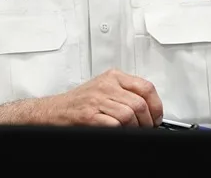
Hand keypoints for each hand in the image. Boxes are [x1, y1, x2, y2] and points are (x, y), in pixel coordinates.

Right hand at [44, 69, 163, 127]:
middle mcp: (106, 86)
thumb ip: (125, 92)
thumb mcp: (104, 88)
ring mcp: (97, 100)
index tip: (157, 117)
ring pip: (129, 115)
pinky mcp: (89, 116)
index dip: (156, 105)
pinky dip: (121, 132)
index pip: (146, 87)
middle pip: (140, 104)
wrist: (53, 111)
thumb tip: (150, 106)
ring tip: (133, 132)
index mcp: (113, 77)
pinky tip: (120, 134)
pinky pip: (114, 125)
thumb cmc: (79, 102)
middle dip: (147, 122)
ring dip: (135, 129)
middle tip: (146, 129)